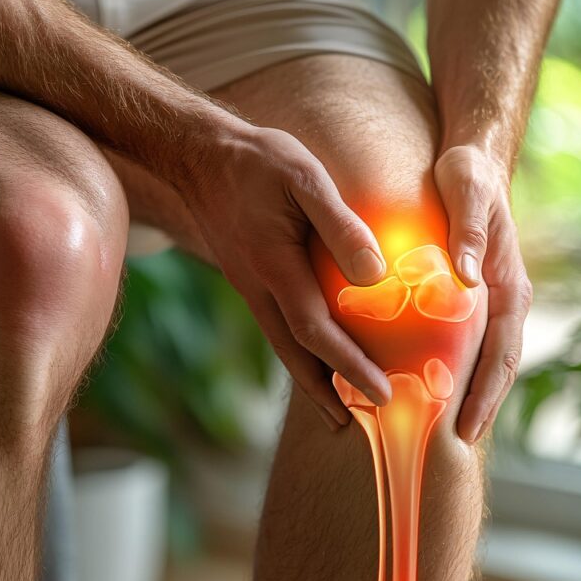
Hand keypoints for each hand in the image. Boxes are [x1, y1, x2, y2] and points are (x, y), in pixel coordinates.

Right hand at [176, 121, 392, 422]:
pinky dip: (295, 349)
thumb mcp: (304, 178)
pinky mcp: (245, 275)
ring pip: (280, 343)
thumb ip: (340, 225)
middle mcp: (257, 286)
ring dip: (308, 377)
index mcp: (274, 266)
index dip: (349, 366)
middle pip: (292, 354)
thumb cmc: (257, 160)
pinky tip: (310, 350)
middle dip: (324, 392)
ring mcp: (246, 283)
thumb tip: (374, 276)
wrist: (199, 155)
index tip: (381, 393)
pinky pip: (272, 324)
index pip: (315, 331)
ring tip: (333, 406)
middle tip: (351, 425)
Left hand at [434, 145, 533, 441]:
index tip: (468, 426)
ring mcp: (486, 301)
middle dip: (478, 407)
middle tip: (454, 445)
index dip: (486, 392)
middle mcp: (502, 300)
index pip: (503, 352)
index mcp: (510, 285)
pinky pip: (461, 340)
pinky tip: (422, 385)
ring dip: (464, 394)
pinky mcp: (465, 297)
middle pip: (496, 367)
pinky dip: (448, 367)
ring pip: (480, 359)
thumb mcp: (467, 192)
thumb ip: (469, 231)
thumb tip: (469, 276)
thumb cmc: (467, 176)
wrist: (468, 161)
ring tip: (438, 430)